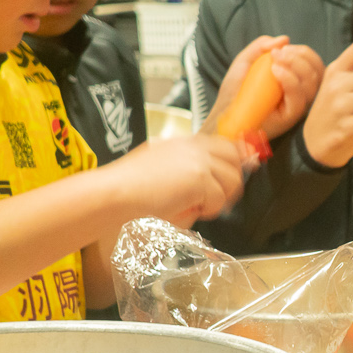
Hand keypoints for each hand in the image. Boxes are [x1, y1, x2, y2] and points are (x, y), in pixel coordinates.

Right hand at [108, 132, 245, 226]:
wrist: (114, 194)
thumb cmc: (127, 189)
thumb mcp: (160, 170)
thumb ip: (187, 171)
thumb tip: (214, 184)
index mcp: (183, 142)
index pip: (224, 144)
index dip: (234, 159)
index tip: (238, 172)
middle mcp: (193, 146)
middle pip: (235, 157)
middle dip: (231, 181)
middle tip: (215, 199)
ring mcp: (198, 160)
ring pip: (233, 180)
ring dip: (219, 199)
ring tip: (196, 206)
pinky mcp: (199, 178)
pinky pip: (219, 199)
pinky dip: (207, 210)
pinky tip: (187, 208)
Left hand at [211, 35, 324, 140]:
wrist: (224, 111)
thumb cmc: (236, 89)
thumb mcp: (246, 61)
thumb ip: (261, 46)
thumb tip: (285, 39)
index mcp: (295, 79)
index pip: (315, 65)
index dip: (304, 52)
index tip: (283, 48)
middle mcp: (300, 93)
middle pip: (318, 72)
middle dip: (301, 56)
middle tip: (279, 53)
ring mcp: (296, 105)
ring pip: (312, 84)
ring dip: (296, 65)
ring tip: (274, 62)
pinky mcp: (290, 117)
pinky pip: (299, 99)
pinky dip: (290, 81)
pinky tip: (275, 72)